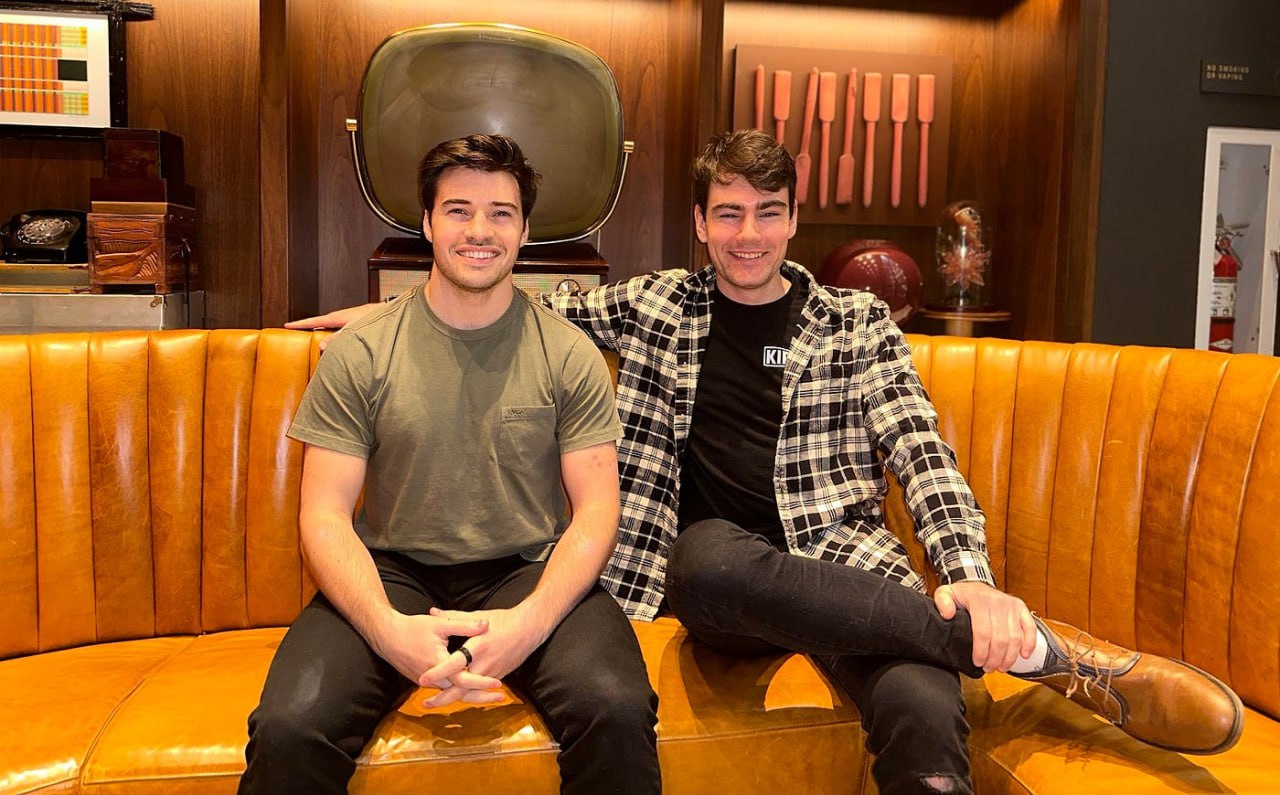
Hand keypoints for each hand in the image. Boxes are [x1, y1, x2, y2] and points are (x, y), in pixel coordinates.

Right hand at [284, 303, 380, 349]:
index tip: (287, 325)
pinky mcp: (357, 324)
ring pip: (331, 326)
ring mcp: (349, 320)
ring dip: (322, 331)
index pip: (314, 320)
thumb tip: (322, 346)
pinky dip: (334, 335)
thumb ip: (337, 339)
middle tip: (296, 333)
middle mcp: (342, 317)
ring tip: (315, 341)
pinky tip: (338, 343)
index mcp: (338, 317)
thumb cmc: (375, 319)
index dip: (300, 324)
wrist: (390, 313)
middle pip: (321, 322)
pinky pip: (340, 330)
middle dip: (308, 327)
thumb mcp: (353, 330)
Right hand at [373, 611, 504, 702]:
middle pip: (460, 692)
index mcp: (438, 664)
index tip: (497, 683)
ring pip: (452, 693)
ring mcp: (427, 682)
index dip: (481, 681)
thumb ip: (464, 625)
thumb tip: (485, 625)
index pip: (464, 679)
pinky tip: (472, 690)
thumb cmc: (412, 628)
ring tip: (491, 696)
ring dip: (471, 695)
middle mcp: (433, 678)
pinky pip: (445, 689)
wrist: (386, 636)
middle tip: (502, 697)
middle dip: (482, 696)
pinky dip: (459, 691)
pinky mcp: (424, 682)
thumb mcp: (440, 624)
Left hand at [418, 605, 549, 707]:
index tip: (423, 679)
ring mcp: (492, 673)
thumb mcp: (479, 616)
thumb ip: (454, 616)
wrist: (530, 629)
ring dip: (452, 700)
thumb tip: (433, 612)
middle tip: (425, 703)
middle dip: (442, 697)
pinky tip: (454, 699)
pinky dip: (466, 695)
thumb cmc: (504, 620)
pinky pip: (479, 690)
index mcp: (478, 646)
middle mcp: (485, 663)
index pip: (454, 663)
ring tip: (434, 704)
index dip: (438, 672)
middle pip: (461, 687)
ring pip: (470, 692)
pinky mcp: (498, 677)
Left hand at [934, 581, 1035, 671]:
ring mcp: (1010, 605)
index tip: (978, 662)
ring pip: (1015, 638)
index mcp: (978, 600)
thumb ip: (942, 602)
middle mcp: (997, 602)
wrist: (976, 583)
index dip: (981, 652)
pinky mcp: (1020, 608)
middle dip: (995, 659)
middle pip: (1000, 639)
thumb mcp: (945, 593)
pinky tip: (1024, 655)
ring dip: (1010, 657)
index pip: (982, 633)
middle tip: (989, 668)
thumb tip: (947, 614)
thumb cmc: (961, 594)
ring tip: (1001, 667)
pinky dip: (1029, 643)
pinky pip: (1030, 627)